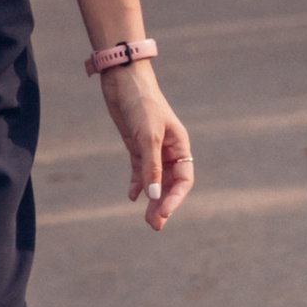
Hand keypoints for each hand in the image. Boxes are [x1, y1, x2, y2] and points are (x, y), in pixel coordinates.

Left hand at [97, 59, 193, 228]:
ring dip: (151, 199)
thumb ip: (151, 166)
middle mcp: (169, 149)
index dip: (175, 198)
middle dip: (163, 205)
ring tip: (146, 219)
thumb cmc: (142, 104)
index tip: (163, 213)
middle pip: (169, 184)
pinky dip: (138, 184)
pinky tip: (132, 197)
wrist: (124, 81)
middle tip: (154, 226)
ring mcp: (152, 148)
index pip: (183, 179)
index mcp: (180, 145)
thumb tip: (153, 196)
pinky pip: (141, 171)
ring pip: (155, 181)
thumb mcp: (147, 137)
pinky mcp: (136, 146)